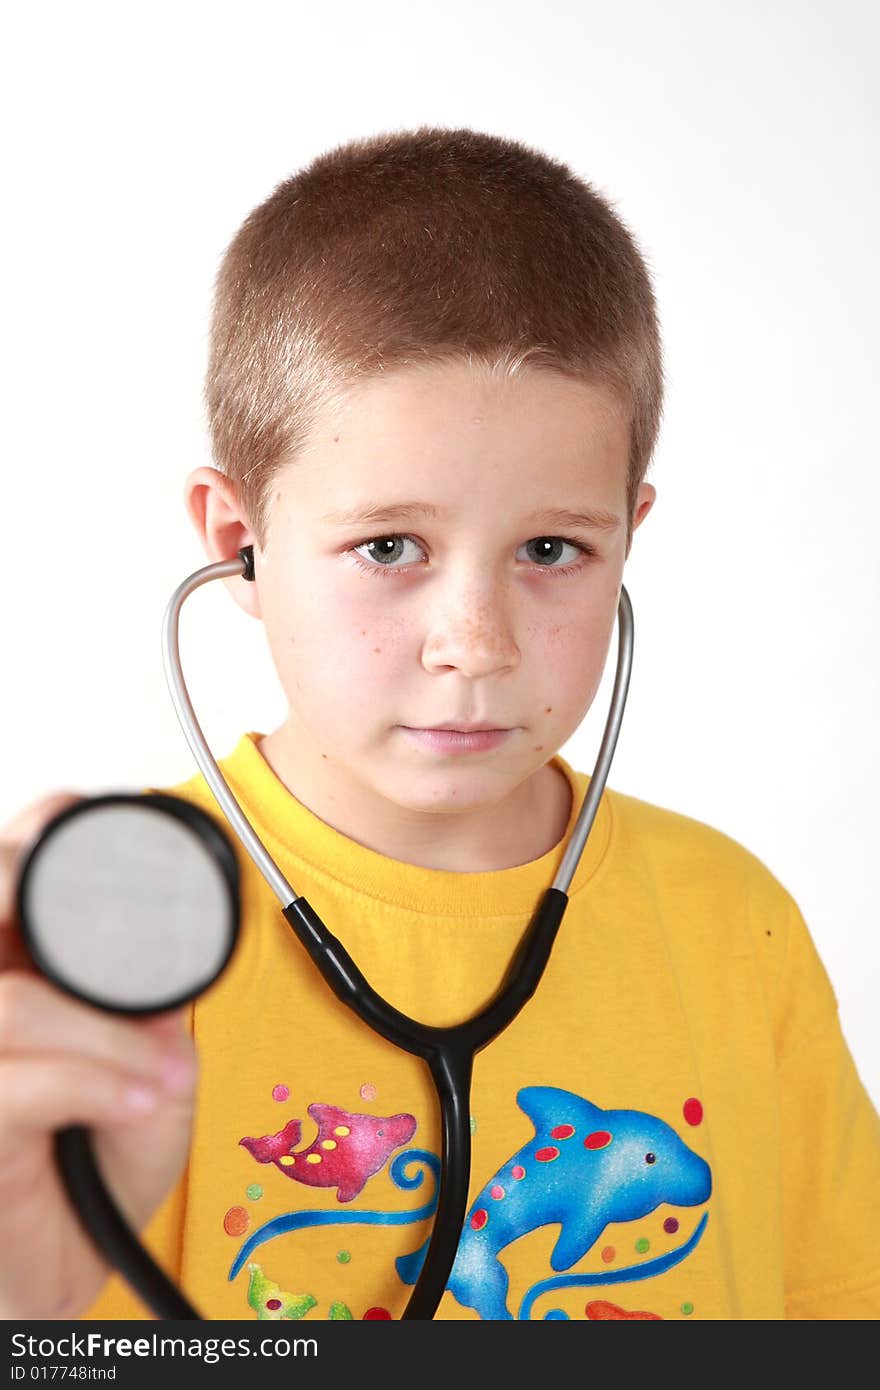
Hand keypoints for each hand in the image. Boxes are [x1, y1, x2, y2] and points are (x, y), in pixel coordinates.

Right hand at [0, 793, 197, 1318]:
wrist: (74, 1265)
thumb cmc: (97, 1156)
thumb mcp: (150, 1060)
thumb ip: (149, 996)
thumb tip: (171, 937)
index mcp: (15, 969)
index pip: (5, 872)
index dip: (32, 835)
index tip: (71, 828)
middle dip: (21, 891)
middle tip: (74, 926)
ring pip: (9, 1007)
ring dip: (102, 1038)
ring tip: (159, 1074)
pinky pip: (13, 1084)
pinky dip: (89, 1083)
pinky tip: (135, 1100)